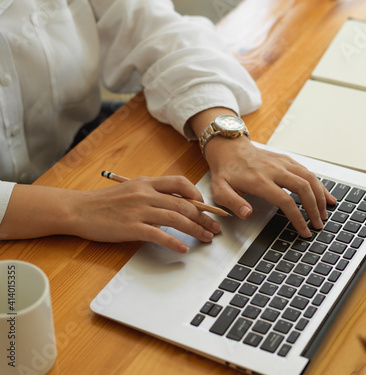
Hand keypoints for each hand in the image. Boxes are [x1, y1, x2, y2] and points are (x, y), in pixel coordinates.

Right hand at [0, 177, 220, 252]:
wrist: (79, 209)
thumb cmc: (105, 202)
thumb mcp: (131, 190)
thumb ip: (153, 194)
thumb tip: (176, 204)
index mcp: (147, 183)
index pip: (180, 183)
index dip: (198, 194)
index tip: (207, 207)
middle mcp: (146, 194)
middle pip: (184, 204)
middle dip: (204, 217)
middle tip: (215, 228)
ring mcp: (140, 210)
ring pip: (176, 218)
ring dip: (195, 230)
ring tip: (206, 238)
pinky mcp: (132, 227)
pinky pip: (159, 235)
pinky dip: (174, 242)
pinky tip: (183, 249)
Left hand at [204, 136, 335, 237]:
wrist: (229, 148)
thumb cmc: (226, 171)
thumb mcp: (220, 190)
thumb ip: (233, 203)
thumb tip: (247, 213)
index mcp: (259, 180)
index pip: (285, 201)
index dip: (298, 218)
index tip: (304, 230)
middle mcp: (274, 170)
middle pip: (303, 188)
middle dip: (314, 208)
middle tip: (318, 224)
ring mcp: (282, 163)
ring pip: (309, 178)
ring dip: (320, 196)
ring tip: (325, 212)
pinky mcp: (287, 160)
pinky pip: (307, 171)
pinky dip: (319, 184)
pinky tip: (326, 195)